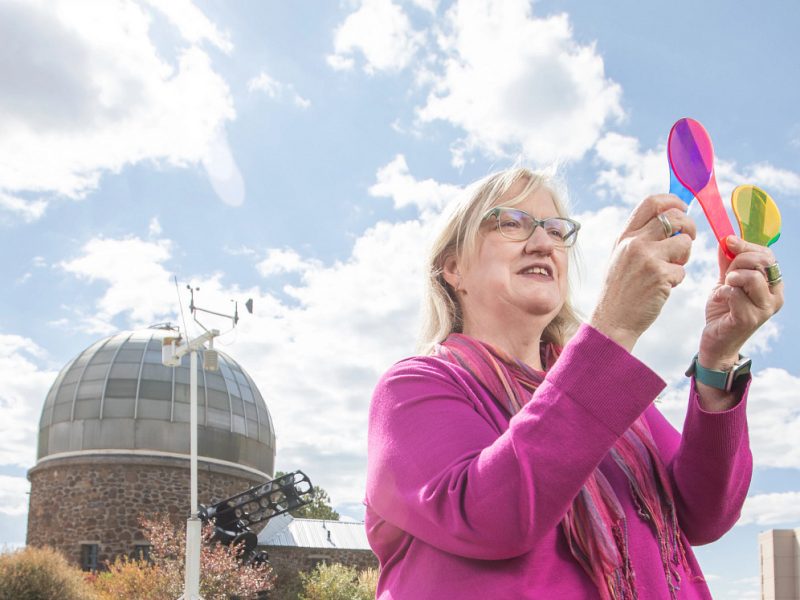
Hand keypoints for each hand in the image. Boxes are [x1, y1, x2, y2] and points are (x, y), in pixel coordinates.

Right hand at [590, 194, 696, 350]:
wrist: (612, 320)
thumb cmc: (620, 290)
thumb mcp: (620, 257)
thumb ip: (639, 238)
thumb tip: (668, 220)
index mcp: (625, 236)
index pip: (652, 202)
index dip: (673, 201)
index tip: (682, 208)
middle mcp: (635, 242)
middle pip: (675, 217)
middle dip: (690, 227)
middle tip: (689, 239)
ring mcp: (648, 258)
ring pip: (685, 243)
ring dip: (684, 257)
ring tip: (669, 269)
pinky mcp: (660, 275)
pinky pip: (683, 270)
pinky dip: (677, 279)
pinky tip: (662, 288)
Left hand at [699, 236, 783, 370]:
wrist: (716, 341)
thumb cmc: (724, 311)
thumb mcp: (726, 282)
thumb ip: (728, 263)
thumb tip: (727, 240)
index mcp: (773, 285)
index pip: (768, 256)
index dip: (747, 246)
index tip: (728, 242)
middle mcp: (776, 296)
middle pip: (762, 262)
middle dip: (738, 261)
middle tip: (727, 274)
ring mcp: (765, 309)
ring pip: (751, 277)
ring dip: (731, 278)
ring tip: (724, 288)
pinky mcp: (750, 319)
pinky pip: (735, 293)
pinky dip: (722, 292)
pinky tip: (719, 300)